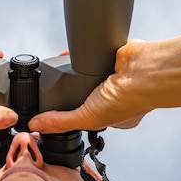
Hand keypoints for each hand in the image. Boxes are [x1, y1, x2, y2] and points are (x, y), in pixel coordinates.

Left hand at [28, 28, 180, 132]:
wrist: (145, 70)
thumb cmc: (129, 100)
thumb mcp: (89, 118)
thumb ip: (61, 122)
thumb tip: (35, 125)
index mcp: (115, 117)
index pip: (89, 117)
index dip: (73, 113)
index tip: (54, 110)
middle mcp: (117, 96)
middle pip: (86, 94)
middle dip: (73, 90)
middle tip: (56, 88)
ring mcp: (115, 76)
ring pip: (87, 75)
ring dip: (75, 72)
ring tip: (62, 71)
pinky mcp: (113, 56)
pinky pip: (89, 55)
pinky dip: (78, 54)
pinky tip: (68, 55)